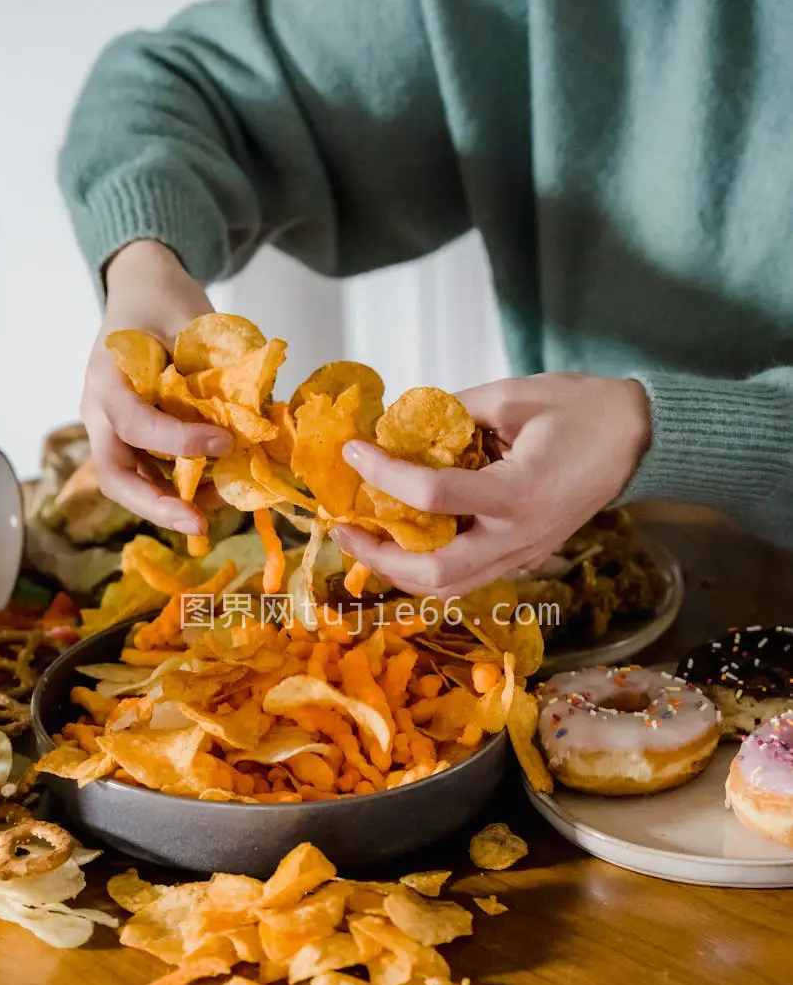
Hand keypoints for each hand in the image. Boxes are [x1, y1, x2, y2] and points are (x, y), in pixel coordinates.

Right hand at [82, 240, 231, 534]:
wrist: (140, 286)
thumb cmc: (163, 298)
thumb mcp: (191, 318)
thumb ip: (216, 366)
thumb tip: (258, 415)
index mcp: (107, 374)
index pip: (133, 422)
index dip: (177, 442)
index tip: (224, 443)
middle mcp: (99, 408)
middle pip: (115, 474)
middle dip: (156, 506)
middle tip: (200, 526)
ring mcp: (110, 427)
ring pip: (129, 483)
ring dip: (172, 504)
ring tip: (220, 508)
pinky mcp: (130, 437)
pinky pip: (149, 474)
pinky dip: (181, 489)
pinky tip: (217, 489)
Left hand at [332, 373, 650, 597]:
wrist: (640, 440)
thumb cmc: (582, 410)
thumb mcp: (513, 396)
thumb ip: (451, 413)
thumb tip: (395, 426)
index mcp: (518, 492)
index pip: (432, 494)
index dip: (383, 473)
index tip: (353, 451)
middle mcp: (518, 537)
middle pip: (435, 574)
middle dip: (380, 557)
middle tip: (344, 528)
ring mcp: (524, 555)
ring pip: (450, 588)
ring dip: (399, 572)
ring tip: (365, 541)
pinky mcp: (525, 558)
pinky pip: (467, 577)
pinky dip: (428, 568)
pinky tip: (404, 542)